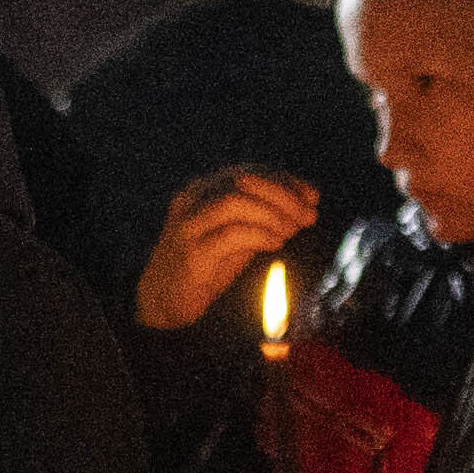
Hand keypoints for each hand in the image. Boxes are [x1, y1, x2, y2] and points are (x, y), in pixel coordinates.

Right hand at [135, 164, 324, 335]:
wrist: (161, 300)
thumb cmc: (205, 265)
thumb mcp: (237, 234)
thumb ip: (265, 216)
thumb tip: (308, 201)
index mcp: (204, 189)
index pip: (250, 172)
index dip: (285, 180)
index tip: (312, 195)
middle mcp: (193, 199)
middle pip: (244, 182)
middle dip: (284, 195)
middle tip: (309, 215)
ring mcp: (189, 224)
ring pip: (235, 202)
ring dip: (273, 213)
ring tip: (292, 230)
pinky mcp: (191, 253)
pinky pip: (230, 235)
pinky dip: (259, 235)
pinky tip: (276, 243)